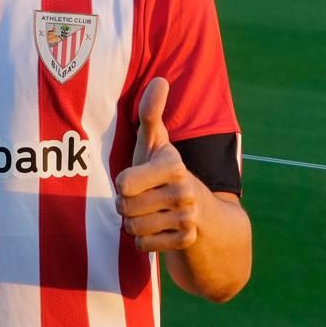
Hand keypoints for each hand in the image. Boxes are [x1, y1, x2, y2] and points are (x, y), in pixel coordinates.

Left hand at [115, 76, 205, 251]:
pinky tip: (158, 230)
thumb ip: (151, 114)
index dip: (123, 184)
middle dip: (126, 207)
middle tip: (141, 198)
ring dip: (134, 224)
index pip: (123, 184)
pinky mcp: (186, 241)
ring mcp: (188, 218)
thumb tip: (160, 80)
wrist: (203, 214)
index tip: (136, 178)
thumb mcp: (156, 145)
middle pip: (124, 209)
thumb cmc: (165, 173)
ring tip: (149, 213)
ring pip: (133, 229)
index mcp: (173, 165)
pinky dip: (145, 242)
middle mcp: (184, 191)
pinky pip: (143, 247)